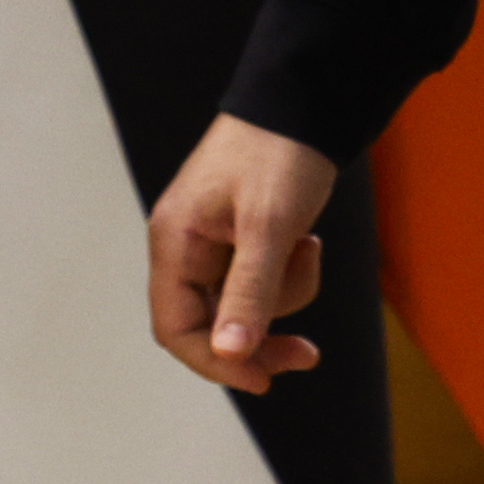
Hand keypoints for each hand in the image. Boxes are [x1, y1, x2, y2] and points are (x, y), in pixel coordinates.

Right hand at [145, 116, 334, 392]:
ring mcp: (215, 246)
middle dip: (260, 338)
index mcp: (175, 242)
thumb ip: (249, 291)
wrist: (308, 102)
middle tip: (306, 354)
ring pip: (246, 306)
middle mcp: (186, 248)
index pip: (176, 328)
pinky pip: (264, 283)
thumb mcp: (270, 226)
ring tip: (307, 248)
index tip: (263, 380)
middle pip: (211, 325)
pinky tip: (307, 240)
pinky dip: (291, 273)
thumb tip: (230, 354)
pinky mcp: (244, 241)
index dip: (215, 363)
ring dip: (286, 294)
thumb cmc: (280, 152)